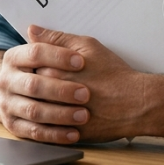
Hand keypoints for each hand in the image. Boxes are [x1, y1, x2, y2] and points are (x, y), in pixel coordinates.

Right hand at [0, 38, 91, 144]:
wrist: (19, 93)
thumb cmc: (45, 68)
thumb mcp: (51, 51)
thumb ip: (50, 40)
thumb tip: (34, 28)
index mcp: (13, 57)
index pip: (35, 53)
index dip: (59, 57)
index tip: (82, 61)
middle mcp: (5, 81)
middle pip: (34, 85)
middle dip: (62, 90)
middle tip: (86, 93)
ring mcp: (7, 105)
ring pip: (34, 111)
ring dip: (60, 114)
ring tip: (84, 115)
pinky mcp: (13, 126)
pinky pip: (34, 133)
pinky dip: (55, 135)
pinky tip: (74, 133)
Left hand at [29, 25, 147, 142]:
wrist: (134, 103)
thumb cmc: (113, 73)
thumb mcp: (87, 46)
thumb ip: (56, 38)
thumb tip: (31, 30)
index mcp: (51, 71)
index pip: (29, 68)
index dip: (40, 67)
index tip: (54, 69)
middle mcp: (49, 95)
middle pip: (31, 90)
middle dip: (42, 87)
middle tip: (64, 85)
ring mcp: (55, 117)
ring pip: (37, 111)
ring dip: (46, 106)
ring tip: (67, 101)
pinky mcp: (63, 134)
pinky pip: (48, 131)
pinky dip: (52, 125)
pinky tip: (65, 117)